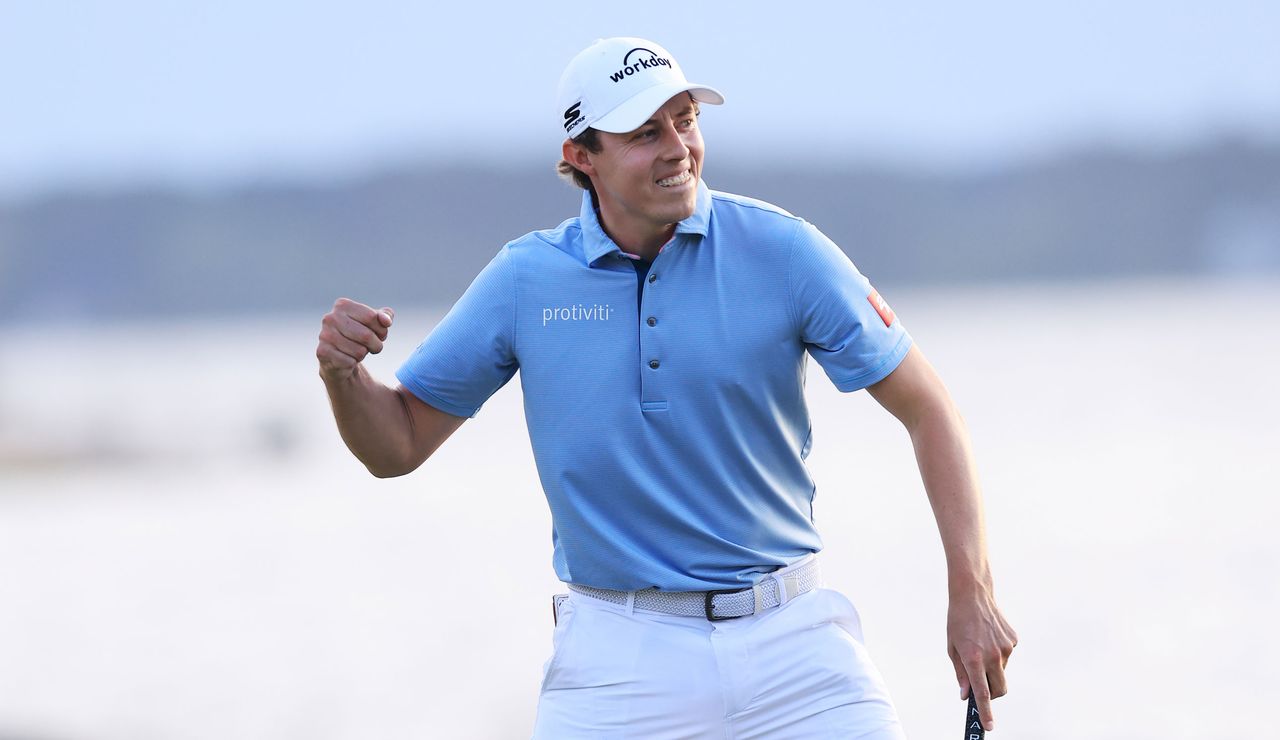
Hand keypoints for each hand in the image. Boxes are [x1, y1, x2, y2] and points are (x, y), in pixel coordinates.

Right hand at [317, 298, 394, 382]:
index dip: (382, 330)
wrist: (339, 359)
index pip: (372, 317)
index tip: (379, 334)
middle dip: (376, 345)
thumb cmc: (359, 337)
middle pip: (367, 335)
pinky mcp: (323, 352)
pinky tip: (347, 359)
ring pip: (359, 351)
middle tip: (371, 346)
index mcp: (343, 305)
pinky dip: (353, 363)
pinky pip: (350, 361)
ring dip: (363, 354)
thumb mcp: (375, 324)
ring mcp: (325, 335)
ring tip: (356, 351)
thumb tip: (386, 320)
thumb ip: (385, 316)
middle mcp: (330, 318)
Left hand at [947, 591, 1016, 731]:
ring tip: (980, 646)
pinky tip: (988, 637)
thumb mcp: (953, 648)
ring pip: (1002, 671)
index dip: (986, 711)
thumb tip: (966, 695)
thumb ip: (961, 673)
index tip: (989, 726)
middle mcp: (992, 655)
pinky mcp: (1013, 640)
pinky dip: (998, 653)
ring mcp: (1005, 648)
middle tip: (982, 687)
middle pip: (999, 689)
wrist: (973, 595)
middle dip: (993, 694)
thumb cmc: (958, 622)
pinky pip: (1006, 656)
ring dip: (992, 668)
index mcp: (973, 658)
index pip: (982, 692)